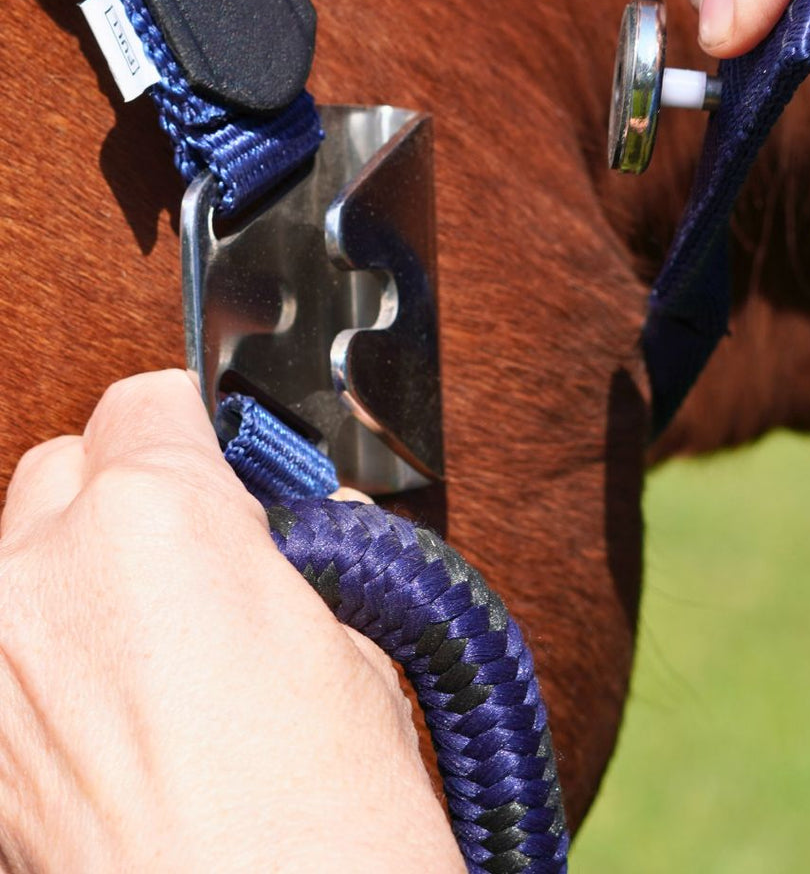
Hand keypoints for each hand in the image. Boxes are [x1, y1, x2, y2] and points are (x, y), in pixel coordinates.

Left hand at [0, 370, 462, 872]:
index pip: (150, 401)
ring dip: (82, 567)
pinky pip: (4, 644)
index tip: (225, 462)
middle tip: (204, 549)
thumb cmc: (326, 833)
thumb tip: (287, 522)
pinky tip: (119, 700)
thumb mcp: (352, 641)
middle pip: (66, 467)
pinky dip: (48, 647)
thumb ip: (296, 552)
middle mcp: (40, 579)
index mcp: (154, 522)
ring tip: (159, 637)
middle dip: (134, 493)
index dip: (199, 431)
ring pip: (19, 554)